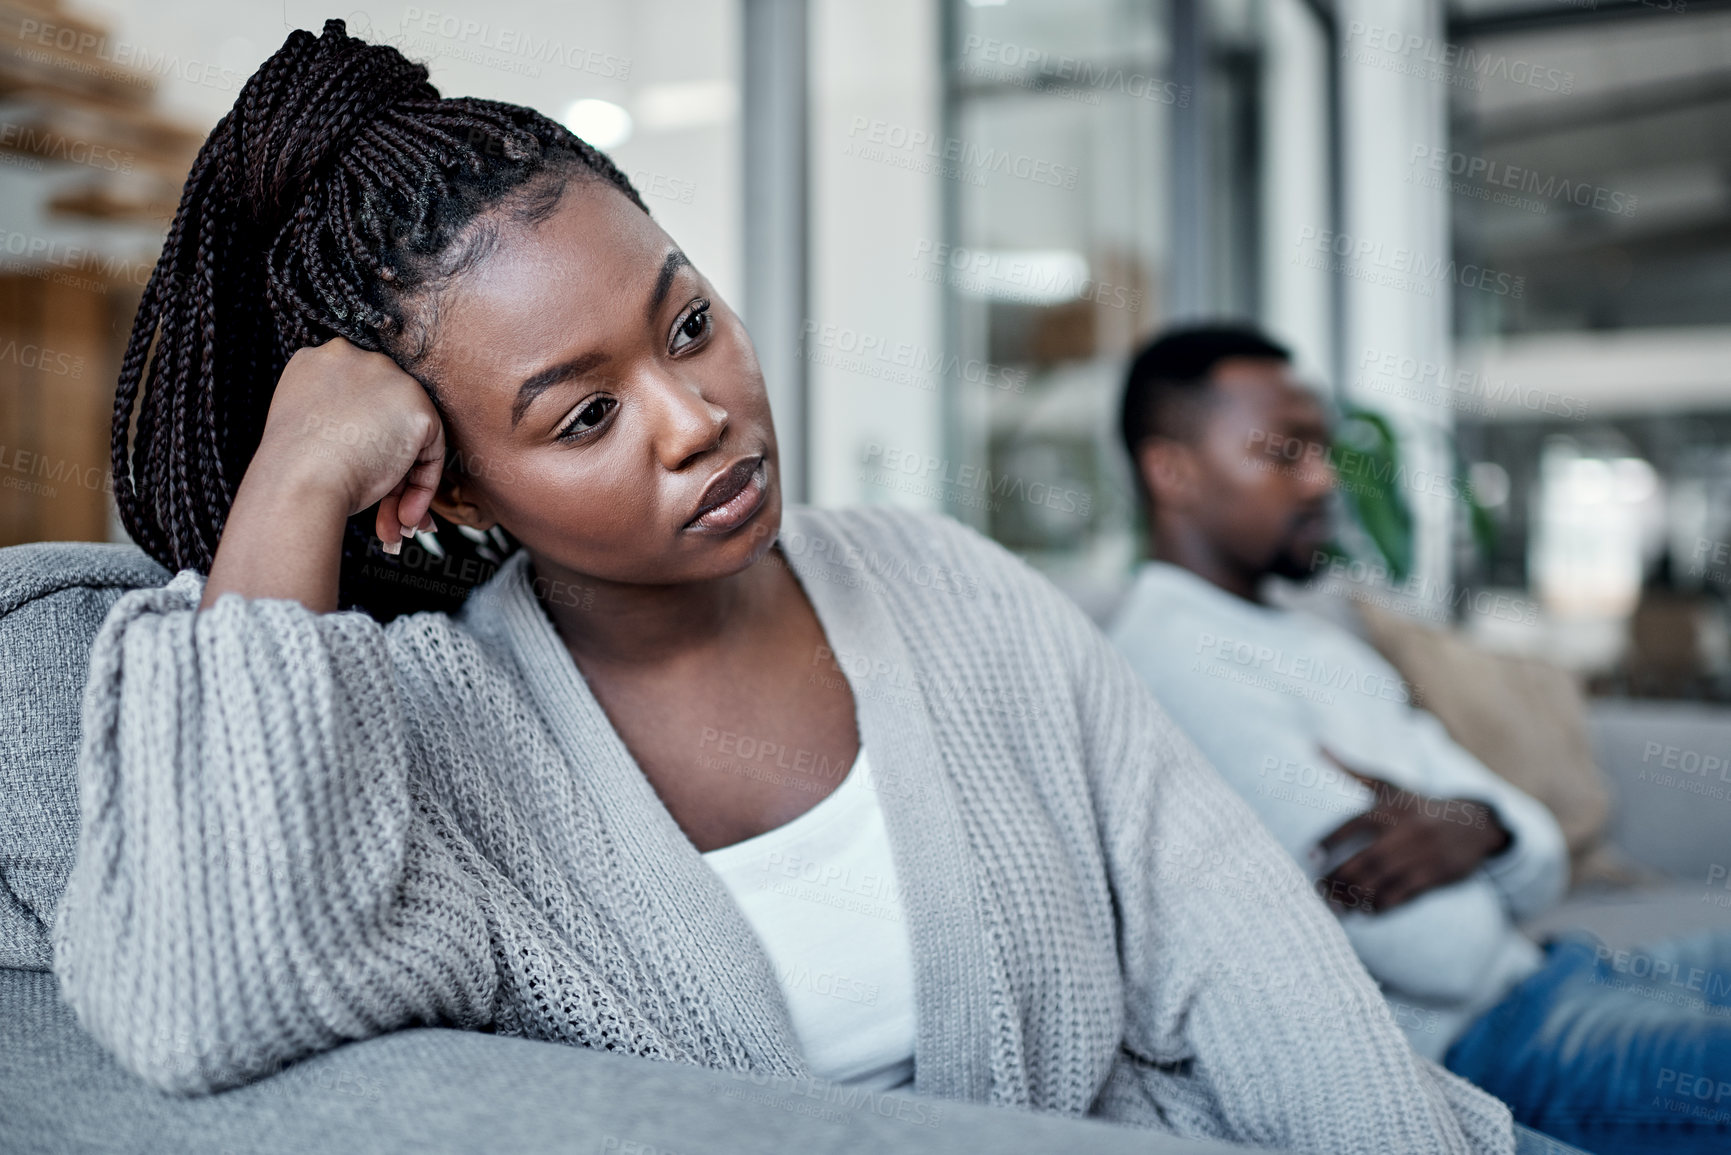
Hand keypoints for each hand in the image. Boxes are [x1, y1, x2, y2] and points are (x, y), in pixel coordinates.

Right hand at [251, 337, 444, 552]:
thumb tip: (375, 454)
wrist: (298, 480)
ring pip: (408, 436)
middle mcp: (354, 357)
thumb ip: (341, 427)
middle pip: (384, 418)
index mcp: (318, 362)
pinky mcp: (416, 405)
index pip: (357, 403)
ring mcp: (388, 378)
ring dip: (401, 488)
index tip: (355, 480)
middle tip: (381, 515)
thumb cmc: (292, 472)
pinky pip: (431, 453)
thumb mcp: (310, 433)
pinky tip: (402, 517)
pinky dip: (421, 489)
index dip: (360, 448)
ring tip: (392, 526)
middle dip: (384, 471)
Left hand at [1315, 750, 1510, 914]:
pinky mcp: (1438, 875)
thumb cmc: (1418, 805)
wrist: (1474, 824)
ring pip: (1384, 880)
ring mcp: (1424, 855)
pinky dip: (1383, 905)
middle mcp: (1407, 831)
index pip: (1355, 824)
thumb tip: (1316, 746)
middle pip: (1367, 858)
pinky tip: (1364, 912)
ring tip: (1335, 906)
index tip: (1310, 856)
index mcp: (1392, 808)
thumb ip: (1352, 771)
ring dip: (1356, 896)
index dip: (1331, 840)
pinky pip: (1406, 894)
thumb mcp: (1390, 786)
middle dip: (1339, 877)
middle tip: (1318, 890)